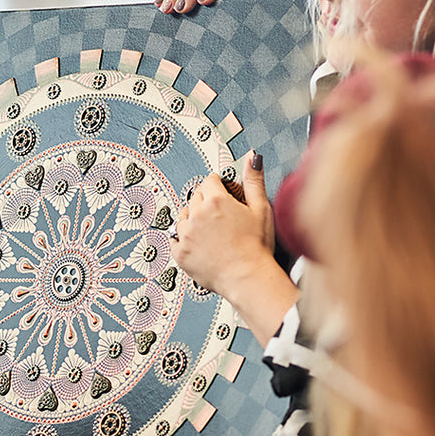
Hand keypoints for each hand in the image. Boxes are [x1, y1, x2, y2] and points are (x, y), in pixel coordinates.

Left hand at [171, 152, 296, 346]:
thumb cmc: (256, 247)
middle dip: (205, 201)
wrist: (248, 278)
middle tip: (219, 215)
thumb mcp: (260, 209)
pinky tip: (196, 243)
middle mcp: (197, 216)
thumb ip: (253, 180)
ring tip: (209, 230)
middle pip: (195, 197)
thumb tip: (251, 157)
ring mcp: (186, 235)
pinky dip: (182, 239)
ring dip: (192, 218)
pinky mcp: (180, 254)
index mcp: (216, 201)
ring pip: (182, 216)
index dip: (218, 186)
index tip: (222, 192)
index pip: (209, 181)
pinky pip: (174, 239)